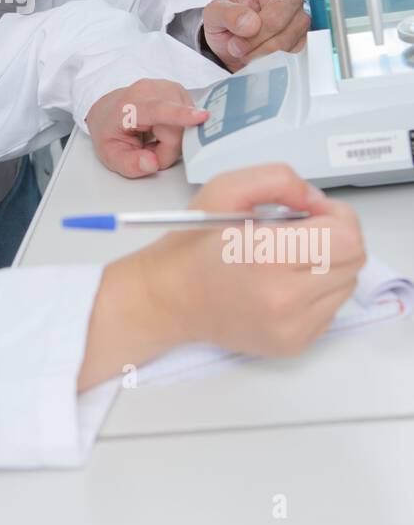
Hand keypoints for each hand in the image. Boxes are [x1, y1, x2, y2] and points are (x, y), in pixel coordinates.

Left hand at [85, 79, 207, 177]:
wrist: (109, 108)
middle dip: (167, 150)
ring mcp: (168, 88)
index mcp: (130, 104)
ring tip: (154, 136)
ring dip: (173, 140)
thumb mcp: (110, 155)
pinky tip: (164, 127)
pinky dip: (178, 130)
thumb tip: (152, 163)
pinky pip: (189, 120)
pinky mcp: (180, 91)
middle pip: (177, 131)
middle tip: (148, 148)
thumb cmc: (110, 130)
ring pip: (186, 128)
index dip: (181, 115)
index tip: (201, 117)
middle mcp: (152, 90)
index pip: (158, 110)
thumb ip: (129, 164)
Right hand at [143, 164, 365, 358]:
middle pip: (355, 261)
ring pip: (347, 285)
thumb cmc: (193, 244)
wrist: (169, 299)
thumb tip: (316, 200)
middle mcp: (284, 299)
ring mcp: (292, 328)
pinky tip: (284, 283)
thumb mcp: (225, 188)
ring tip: (288, 259)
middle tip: (301, 232)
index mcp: (266, 256)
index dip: (337, 216)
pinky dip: (316, 291)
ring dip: (328, 265)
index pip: (346, 237)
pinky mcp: (294, 344)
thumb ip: (278, 179)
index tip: (311, 212)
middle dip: (335, 237)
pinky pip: (331, 309)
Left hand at [201, 0, 309, 70]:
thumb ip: (228, 14)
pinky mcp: (301, 37)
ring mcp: (295, 16)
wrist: (230, 52)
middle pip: (283, 9)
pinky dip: (271, 56)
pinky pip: (293, 47)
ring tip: (243, 50)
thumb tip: (251, 23)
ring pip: (289, 32)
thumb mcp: (214, 15)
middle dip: (257, 33)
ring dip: (261, 48)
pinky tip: (259, 54)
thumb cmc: (225, 27)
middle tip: (236, 44)